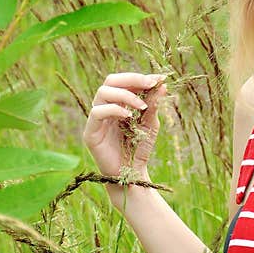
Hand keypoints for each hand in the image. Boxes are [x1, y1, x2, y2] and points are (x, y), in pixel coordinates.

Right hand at [82, 72, 167, 202]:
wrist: (132, 175)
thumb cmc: (139, 148)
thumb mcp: (150, 124)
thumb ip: (153, 104)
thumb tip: (162, 84)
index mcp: (117, 103)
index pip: (123, 81)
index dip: (139, 77)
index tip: (158, 79)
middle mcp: (105, 107)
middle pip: (110, 80)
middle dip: (132, 79)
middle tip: (150, 84)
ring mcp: (96, 119)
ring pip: (103, 92)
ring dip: (125, 94)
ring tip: (142, 105)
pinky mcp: (90, 132)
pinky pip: (97, 112)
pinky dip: (114, 109)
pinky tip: (129, 116)